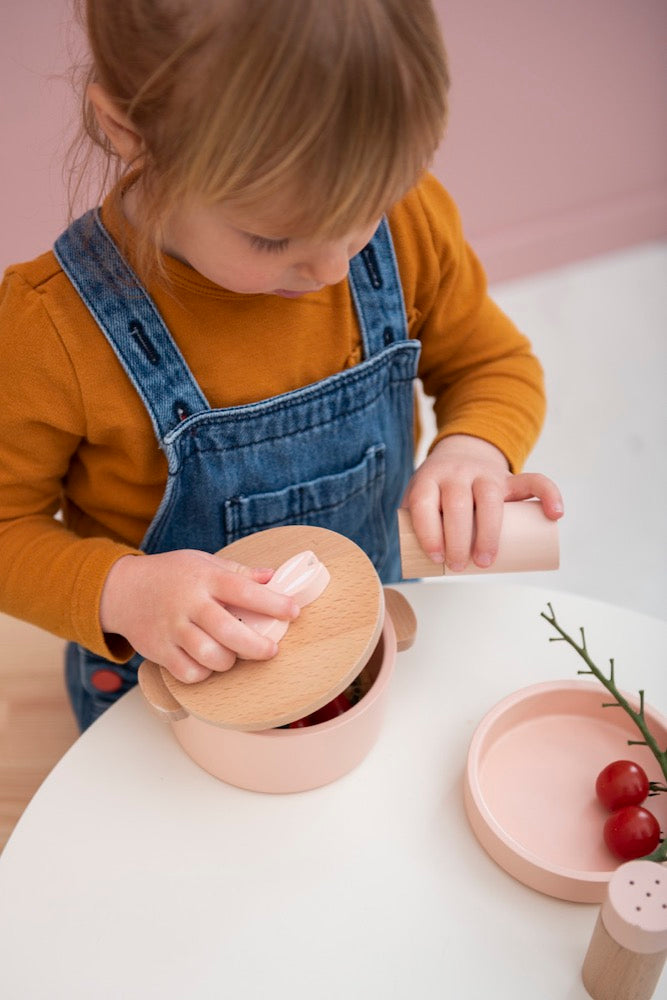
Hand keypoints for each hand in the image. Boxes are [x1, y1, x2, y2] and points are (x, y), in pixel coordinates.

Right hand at [99, 550, 300, 682]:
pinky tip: (209, 664)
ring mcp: (172, 629)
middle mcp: (189, 604)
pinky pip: (188, 673)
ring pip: (209, 656)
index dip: (272, 603)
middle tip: (271, 650)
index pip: (244, 590)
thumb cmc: (171, 575)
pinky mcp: (159, 650)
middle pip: (229, 631)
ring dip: (229, 661)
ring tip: (235, 654)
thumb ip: (239, 572)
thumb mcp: (204, 562)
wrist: (122, 589)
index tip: (293, 611)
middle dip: (257, 646)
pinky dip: (204, 673)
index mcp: (205, 578)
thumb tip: (272, 577)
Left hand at [402, 435, 563, 570]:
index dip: (428, 532)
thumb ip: (412, 526)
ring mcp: (485, 473)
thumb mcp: (418, 498)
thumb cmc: (437, 491)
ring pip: (489, 498)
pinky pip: (534, 480)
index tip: (436, 558)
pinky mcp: (509, 478)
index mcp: (429, 479)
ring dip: (489, 533)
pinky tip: (555, 514)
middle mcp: (456, 472)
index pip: (425, 504)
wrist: (458, 456)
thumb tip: (412, 569)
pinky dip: (549, 495)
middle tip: (459, 567)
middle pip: (457, 504)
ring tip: (485, 562)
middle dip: (458, 540)